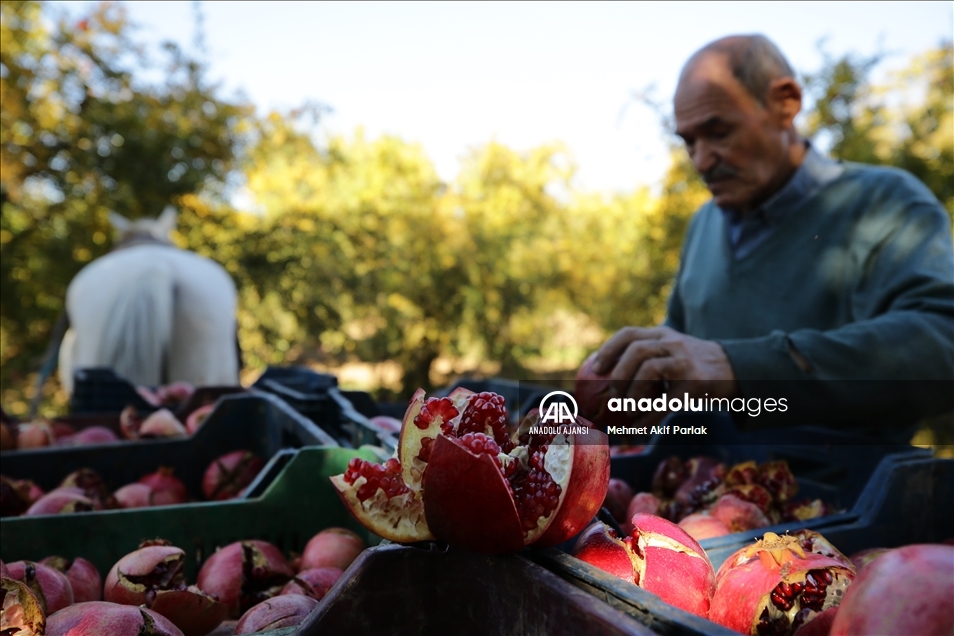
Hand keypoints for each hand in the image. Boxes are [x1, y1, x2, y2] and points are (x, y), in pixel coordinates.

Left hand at [591, 326, 739, 404]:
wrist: (738, 371)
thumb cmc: (695, 367)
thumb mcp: (673, 352)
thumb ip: (648, 358)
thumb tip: (610, 381)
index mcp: (663, 335)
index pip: (629, 334)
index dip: (609, 349)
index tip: (595, 367)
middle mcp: (673, 343)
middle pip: (637, 350)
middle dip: (619, 373)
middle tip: (613, 393)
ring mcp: (686, 362)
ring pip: (649, 369)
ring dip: (632, 393)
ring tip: (627, 409)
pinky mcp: (696, 384)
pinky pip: (665, 402)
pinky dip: (648, 417)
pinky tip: (638, 428)